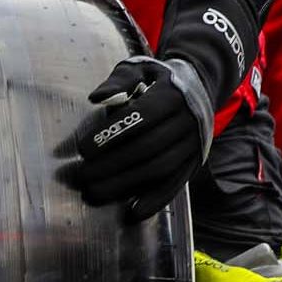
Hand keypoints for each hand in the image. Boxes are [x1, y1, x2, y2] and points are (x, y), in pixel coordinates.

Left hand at [66, 55, 214, 218]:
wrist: (199, 88)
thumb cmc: (156, 79)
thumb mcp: (139, 69)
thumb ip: (118, 81)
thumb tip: (96, 98)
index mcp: (171, 96)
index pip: (141, 117)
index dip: (111, 134)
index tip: (83, 149)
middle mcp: (187, 121)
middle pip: (149, 147)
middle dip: (113, 164)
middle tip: (82, 175)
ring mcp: (193, 144)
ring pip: (161, 169)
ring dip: (127, 184)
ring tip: (95, 192)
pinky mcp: (194, 162)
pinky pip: (177, 184)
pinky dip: (156, 200)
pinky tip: (133, 212)